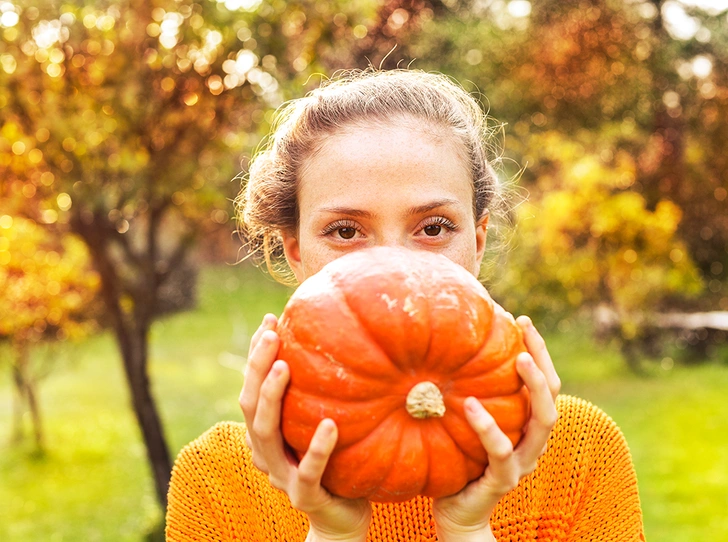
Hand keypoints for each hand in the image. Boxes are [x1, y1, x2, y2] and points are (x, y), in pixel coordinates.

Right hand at [239, 314, 371, 541]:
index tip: (270, 320)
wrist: (342, 519)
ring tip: (284, 366)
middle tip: (272, 334)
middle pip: (249, 405)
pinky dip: (317, 447)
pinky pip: (309, 471)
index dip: (256, 355)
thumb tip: (345, 342)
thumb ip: (320, 394)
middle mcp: (266, 452)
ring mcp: (282, 476)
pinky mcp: (304, 496)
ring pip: (265, 434)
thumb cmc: (337, 465)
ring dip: (272, 398)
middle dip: (256, 367)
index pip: (253, 388)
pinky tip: (330, 423)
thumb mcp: (325, 424)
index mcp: (268, 434)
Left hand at [432, 316, 560, 540]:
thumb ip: (468, 394)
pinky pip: (501, 452)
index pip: (545, 384)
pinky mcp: (502, 480)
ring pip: (542, 423)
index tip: (521, 320)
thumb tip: (444, 348)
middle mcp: (532, 443)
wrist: (455, 513)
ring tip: (517, 358)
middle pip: (553, 398)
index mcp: (526, 427)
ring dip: (533, 388)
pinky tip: (470, 404)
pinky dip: (488, 426)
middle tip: (525, 330)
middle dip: (543, 360)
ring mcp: (521, 463)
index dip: (538, 352)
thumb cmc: (458, 462)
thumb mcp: (464, 423)